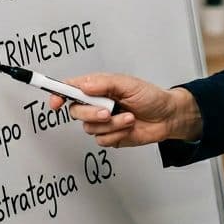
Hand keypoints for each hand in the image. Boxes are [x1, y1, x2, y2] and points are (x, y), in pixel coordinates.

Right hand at [49, 73, 202, 147]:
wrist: (167, 117)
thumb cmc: (150, 97)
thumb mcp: (129, 84)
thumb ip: (105, 84)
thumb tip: (84, 85)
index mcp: (98, 88)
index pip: (70, 89)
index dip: (58, 94)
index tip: (55, 101)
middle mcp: (96, 104)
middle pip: (76, 112)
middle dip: (91, 113)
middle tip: (108, 111)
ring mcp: (102, 122)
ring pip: (89, 128)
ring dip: (111, 124)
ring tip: (128, 117)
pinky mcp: (109, 136)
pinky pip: (102, 140)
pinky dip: (116, 134)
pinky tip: (128, 127)